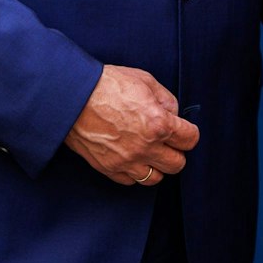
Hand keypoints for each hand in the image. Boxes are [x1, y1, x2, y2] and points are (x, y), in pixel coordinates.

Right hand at [63, 65, 198, 185]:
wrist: (71, 96)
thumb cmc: (107, 85)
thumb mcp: (144, 81)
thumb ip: (166, 99)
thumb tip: (174, 113)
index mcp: (158, 124)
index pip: (190, 140)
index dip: (188, 133)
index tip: (182, 129)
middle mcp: (145, 148)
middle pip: (177, 164)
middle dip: (175, 151)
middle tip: (166, 141)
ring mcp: (126, 161)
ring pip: (155, 178)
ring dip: (156, 165)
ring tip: (149, 151)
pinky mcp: (108, 168)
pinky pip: (131, 181)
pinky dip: (134, 171)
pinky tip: (130, 156)